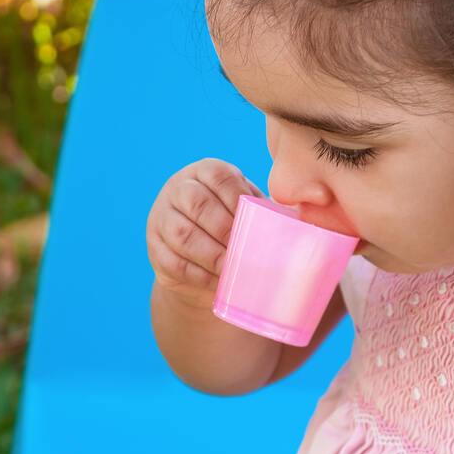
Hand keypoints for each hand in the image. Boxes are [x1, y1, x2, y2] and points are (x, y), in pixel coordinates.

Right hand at [146, 159, 260, 306]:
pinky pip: (173, 262)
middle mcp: (178, 189)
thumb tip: (298, 220)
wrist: (205, 257)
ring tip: (233, 268)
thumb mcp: (249, 209)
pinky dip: (199, 275)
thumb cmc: (237, 226)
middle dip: (224, 228)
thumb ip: (268, 210)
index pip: (218, 177)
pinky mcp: (155, 248)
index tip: (255, 222)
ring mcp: (162, 218)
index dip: (237, 199)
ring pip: (182, 234)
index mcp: (205, 172)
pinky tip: (218, 282)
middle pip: (196, 203)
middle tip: (244, 249)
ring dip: (211, 255)